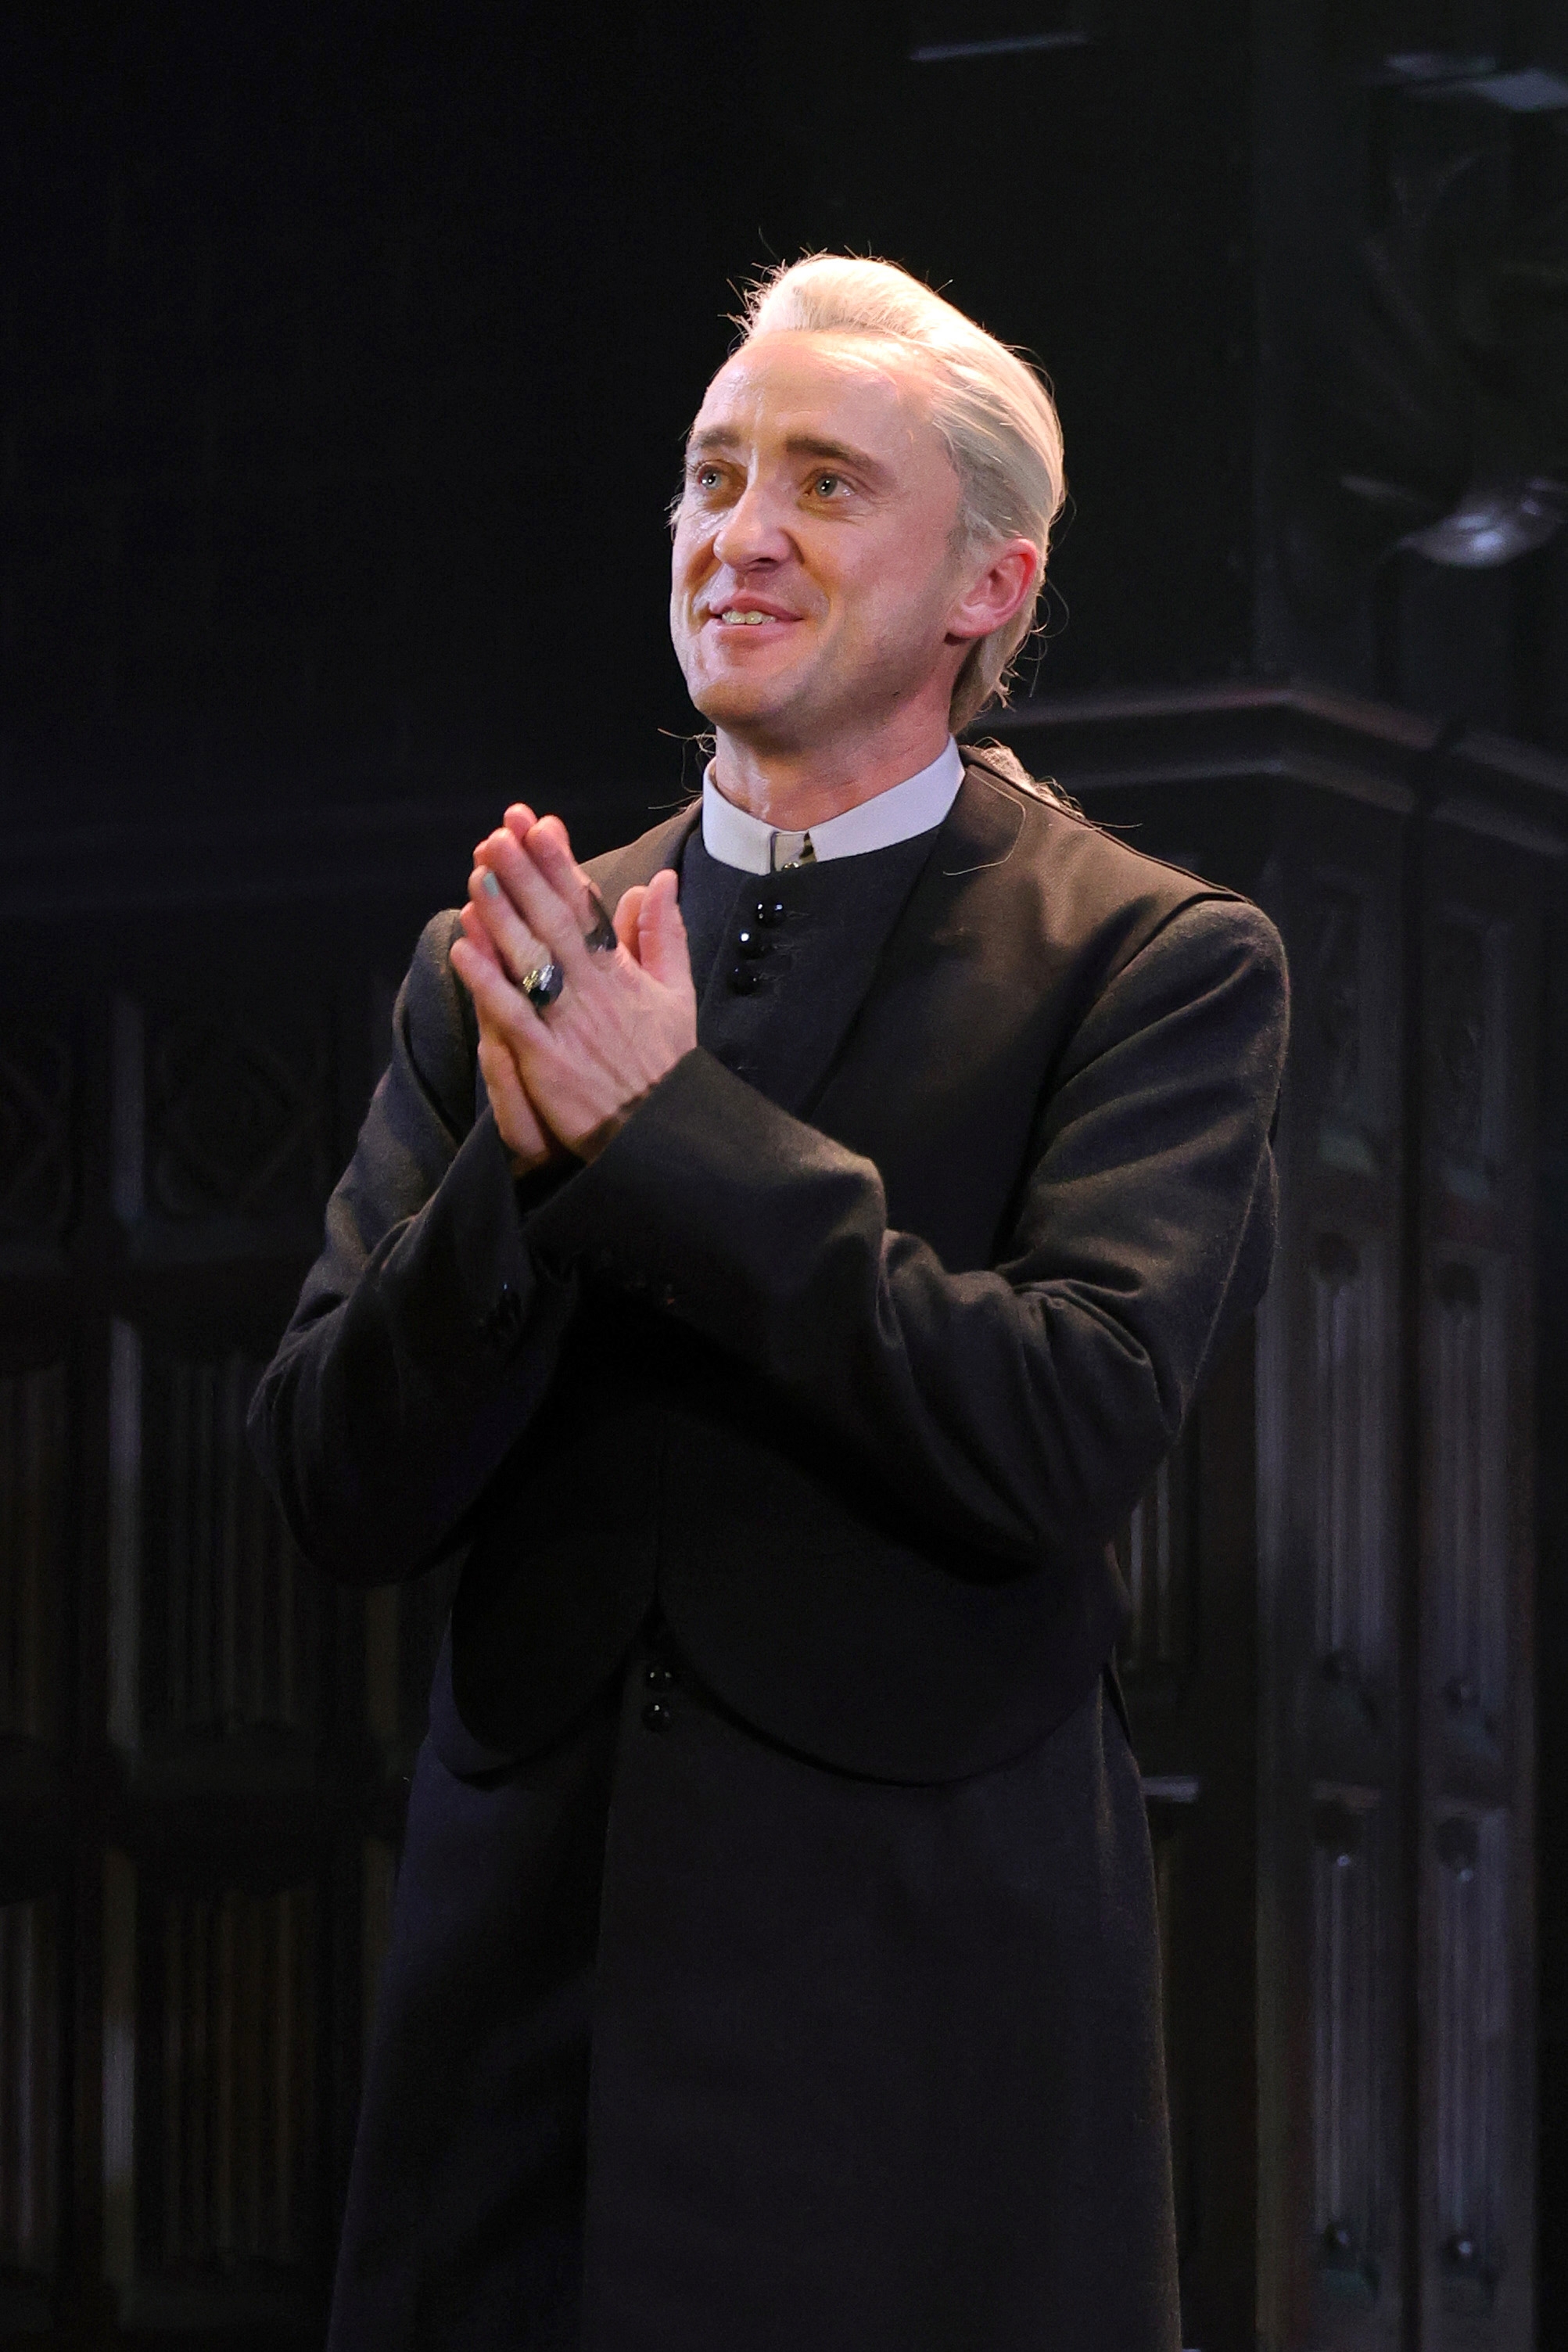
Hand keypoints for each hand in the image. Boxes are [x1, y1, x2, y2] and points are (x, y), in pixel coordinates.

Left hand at [448, 804, 696, 1168]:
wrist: (665, 1134)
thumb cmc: (667, 1066)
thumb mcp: (677, 996)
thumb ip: (663, 936)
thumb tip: (658, 881)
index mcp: (624, 973)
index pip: (587, 907)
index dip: (560, 864)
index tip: (539, 825)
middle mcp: (596, 991)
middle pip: (554, 922)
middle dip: (525, 875)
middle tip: (497, 836)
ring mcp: (571, 1026)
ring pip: (531, 960)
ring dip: (501, 915)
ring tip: (476, 874)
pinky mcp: (549, 1063)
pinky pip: (514, 1015)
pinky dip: (488, 981)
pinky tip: (464, 948)